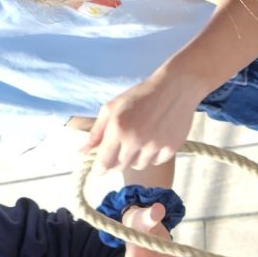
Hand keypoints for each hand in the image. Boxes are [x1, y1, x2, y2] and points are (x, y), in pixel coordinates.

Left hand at [77, 70, 200, 172]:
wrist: (175, 87)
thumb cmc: (140, 96)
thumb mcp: (112, 108)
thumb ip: (96, 132)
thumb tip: (82, 152)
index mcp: (118, 128)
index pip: (104, 162)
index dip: (99, 169)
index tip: (99, 169)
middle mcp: (135, 140)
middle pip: (120, 167)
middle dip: (116, 161)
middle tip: (121, 148)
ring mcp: (154, 145)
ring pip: (138, 165)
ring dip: (135, 158)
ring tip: (139, 140)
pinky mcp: (171, 148)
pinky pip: (156, 161)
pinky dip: (152, 155)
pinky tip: (154, 140)